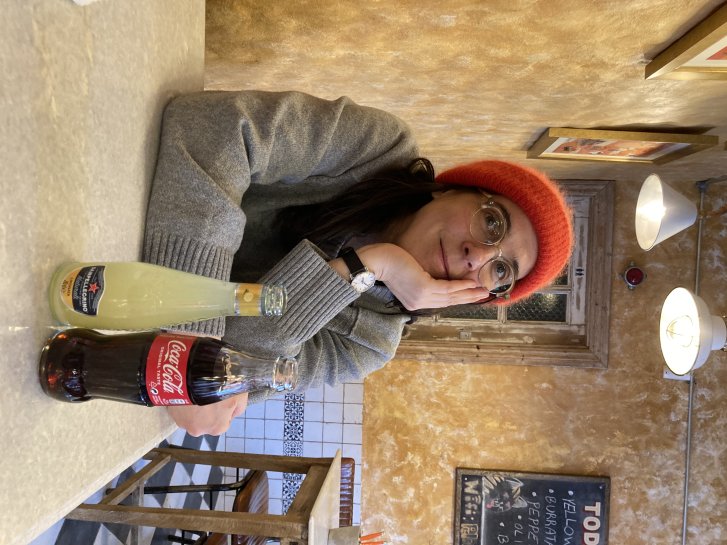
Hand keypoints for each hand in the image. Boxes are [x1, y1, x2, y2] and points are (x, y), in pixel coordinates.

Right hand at [166, 393, 248, 436]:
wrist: (195, 376)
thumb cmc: (222, 387)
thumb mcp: (240, 395)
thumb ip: (239, 408)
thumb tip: (233, 413)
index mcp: (217, 428)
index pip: (223, 420)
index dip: (223, 407)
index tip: (221, 396)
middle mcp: (199, 430)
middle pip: (205, 419)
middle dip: (207, 408)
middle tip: (208, 391)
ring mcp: (182, 422)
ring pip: (191, 414)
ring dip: (193, 405)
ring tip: (196, 388)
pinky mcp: (170, 412)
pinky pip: (179, 407)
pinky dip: (182, 400)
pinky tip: (186, 388)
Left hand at [356, 243, 486, 310]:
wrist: (377, 262)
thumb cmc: (389, 263)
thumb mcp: (408, 275)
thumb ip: (420, 280)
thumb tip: (431, 277)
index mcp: (415, 302)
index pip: (440, 301)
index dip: (458, 299)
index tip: (471, 296)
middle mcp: (419, 303)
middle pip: (448, 301)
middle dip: (468, 298)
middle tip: (484, 295)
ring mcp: (421, 297)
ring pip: (450, 296)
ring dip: (469, 293)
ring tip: (483, 290)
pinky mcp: (424, 288)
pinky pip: (447, 288)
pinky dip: (460, 286)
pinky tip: (471, 283)